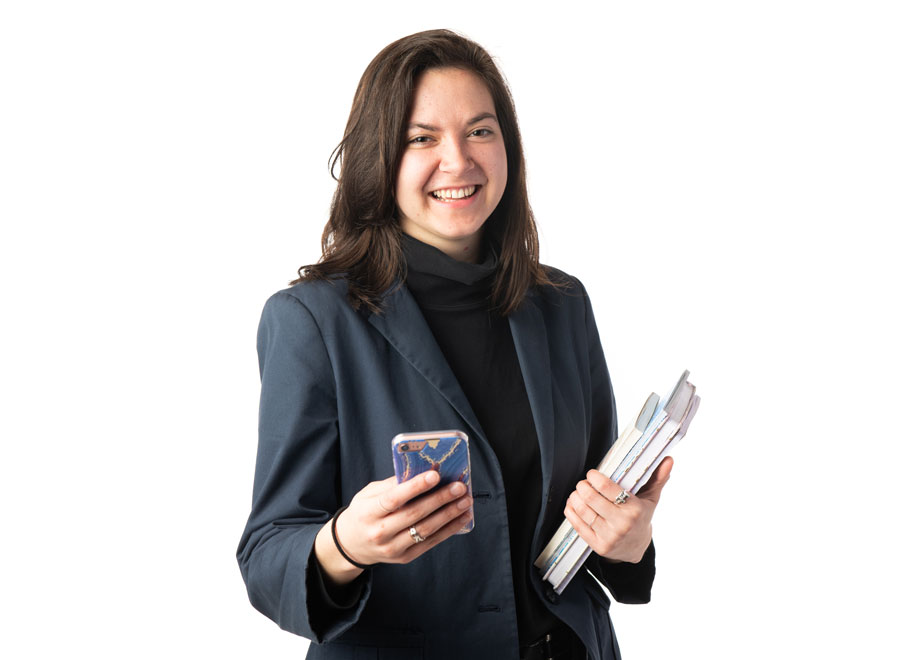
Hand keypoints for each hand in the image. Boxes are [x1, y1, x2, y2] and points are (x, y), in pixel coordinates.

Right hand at [314, 470, 472, 583]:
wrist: (351, 544)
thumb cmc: (363, 512)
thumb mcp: (368, 494)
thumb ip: (392, 484)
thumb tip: (422, 470)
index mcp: (368, 512)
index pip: (393, 499)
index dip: (415, 487)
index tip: (435, 475)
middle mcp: (379, 532)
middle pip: (414, 514)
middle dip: (440, 499)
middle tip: (459, 486)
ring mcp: (393, 548)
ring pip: (425, 530)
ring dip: (449, 515)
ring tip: (465, 501)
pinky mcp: (405, 557)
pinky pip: (431, 542)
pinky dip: (449, 529)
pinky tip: (461, 517)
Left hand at [563, 457, 672, 563]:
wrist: (636, 547)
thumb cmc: (642, 516)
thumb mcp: (651, 498)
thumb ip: (658, 477)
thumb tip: (669, 459)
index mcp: (635, 509)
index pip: (607, 488)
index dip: (594, 477)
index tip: (592, 474)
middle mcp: (622, 524)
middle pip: (590, 498)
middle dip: (582, 486)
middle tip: (583, 483)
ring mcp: (609, 537)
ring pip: (582, 511)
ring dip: (575, 497)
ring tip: (577, 492)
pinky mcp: (598, 546)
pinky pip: (577, 525)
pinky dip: (571, 512)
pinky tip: (573, 504)